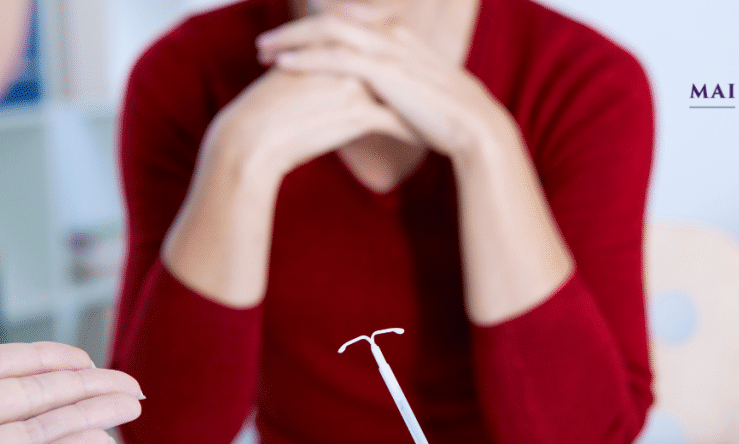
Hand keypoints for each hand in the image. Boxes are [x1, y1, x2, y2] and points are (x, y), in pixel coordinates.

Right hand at [163, 67, 417, 306]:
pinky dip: (415, 133)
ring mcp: (355, 83)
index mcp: (332, 45)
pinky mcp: (357, 112)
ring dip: (423, 111)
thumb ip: (318, 73)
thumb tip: (330, 80)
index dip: (397, 69)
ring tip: (439, 123)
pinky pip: (397, 122)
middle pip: (397, 69)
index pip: (377, 52)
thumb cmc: (266, 116)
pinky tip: (428, 143)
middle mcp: (347, 57)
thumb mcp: (293, 82)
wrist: (251, 141)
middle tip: (438, 98)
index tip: (414, 81)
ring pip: (402, 95)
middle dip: (418, 86)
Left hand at [257, 12, 509, 159]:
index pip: (348, 22)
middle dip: (294, 30)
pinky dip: (307, 58)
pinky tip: (282, 64)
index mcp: (399, 37)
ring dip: (291, 39)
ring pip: (327, 32)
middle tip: (264, 44)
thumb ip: (393, 90)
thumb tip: (374, 105)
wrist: (476, 129)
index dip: (315, 30)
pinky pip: (336, 57)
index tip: (289, 43)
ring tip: (262, 50)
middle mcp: (391, 35)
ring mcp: (388, 50)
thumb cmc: (449, 120)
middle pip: (331, 20)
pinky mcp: (385, 71)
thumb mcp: (418, 96)